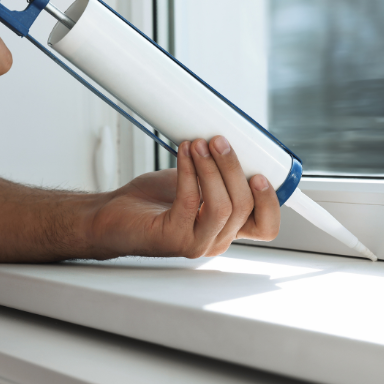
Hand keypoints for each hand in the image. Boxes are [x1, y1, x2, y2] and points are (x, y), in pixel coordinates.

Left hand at [89, 136, 280, 258]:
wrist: (112, 215)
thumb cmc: (152, 200)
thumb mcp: (195, 182)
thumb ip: (216, 172)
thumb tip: (228, 140)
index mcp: (227, 227)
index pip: (266, 227)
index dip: (270, 203)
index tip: (260, 173)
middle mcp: (215, 239)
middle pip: (244, 207)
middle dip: (233, 168)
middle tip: (218, 141)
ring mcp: (195, 242)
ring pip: (222, 207)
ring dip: (212, 169)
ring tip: (199, 144)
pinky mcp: (173, 238)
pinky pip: (190, 202)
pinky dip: (188, 172)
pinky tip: (183, 154)